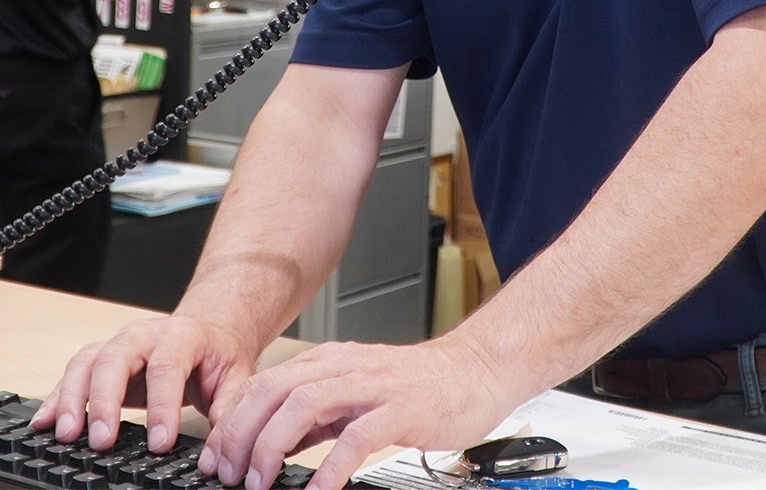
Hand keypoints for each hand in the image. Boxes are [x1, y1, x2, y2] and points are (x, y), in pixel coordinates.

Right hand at [31, 315, 256, 452]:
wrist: (209, 330)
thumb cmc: (219, 356)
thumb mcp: (236, 375)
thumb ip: (229, 407)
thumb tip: (219, 447)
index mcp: (184, 335)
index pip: (168, 366)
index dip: (162, 406)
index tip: (159, 444)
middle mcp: (147, 334)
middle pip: (117, 357)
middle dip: (105, 400)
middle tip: (102, 442)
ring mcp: (120, 343)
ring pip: (88, 362)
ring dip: (72, 399)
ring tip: (66, 436)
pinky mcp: (102, 358)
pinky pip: (73, 372)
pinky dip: (56, 397)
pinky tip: (44, 424)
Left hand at [199, 334, 504, 489]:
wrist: (475, 370)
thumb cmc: (419, 387)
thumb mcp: (357, 393)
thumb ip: (319, 414)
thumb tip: (271, 445)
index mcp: (332, 361)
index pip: (266, 383)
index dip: (233, 422)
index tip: (215, 462)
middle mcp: (347, 366)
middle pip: (276, 389)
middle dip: (242, 435)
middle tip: (229, 477)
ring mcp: (373, 385)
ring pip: (305, 404)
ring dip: (272, 446)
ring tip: (259, 485)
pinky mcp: (401, 408)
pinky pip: (356, 437)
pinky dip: (329, 468)